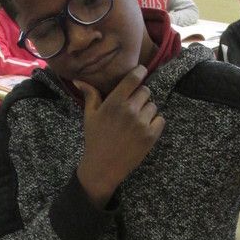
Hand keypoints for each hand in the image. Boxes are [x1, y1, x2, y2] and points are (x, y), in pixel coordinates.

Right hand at [75, 65, 164, 205]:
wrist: (103, 167)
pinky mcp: (151, 136)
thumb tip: (79, 79)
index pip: (134, 78)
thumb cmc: (95, 140)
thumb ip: (90, 95)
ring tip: (135, 122)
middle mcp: (130, 110)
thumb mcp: (89, 116)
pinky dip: (154, 123)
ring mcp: (142, 123)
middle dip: (140, 97)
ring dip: (147, 111)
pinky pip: (160, 120)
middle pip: (146, 91)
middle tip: (132, 108)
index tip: (141, 72)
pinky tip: (143, 130)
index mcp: (114, 102)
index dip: (140, 72)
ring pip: (153, 106)